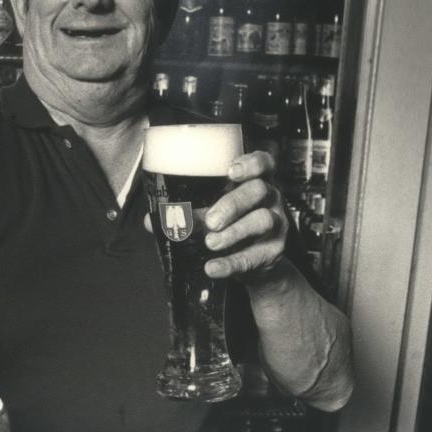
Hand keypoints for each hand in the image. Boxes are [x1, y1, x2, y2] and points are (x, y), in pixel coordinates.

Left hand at [201, 150, 288, 281]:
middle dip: (233, 203)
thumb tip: (155, 220)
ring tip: (211, 242)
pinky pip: (254, 256)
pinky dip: (231, 263)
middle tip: (211, 221)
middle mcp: (270, 199)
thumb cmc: (233, 227)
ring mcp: (276, 224)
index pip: (263, 163)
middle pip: (259, 190)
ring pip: (263, 220)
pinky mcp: (273, 251)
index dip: (251, 164)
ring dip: (234, 232)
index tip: (231, 172)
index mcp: (255, 182)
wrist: (258, 264)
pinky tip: (213, 267)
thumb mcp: (214, 214)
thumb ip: (189, 213)